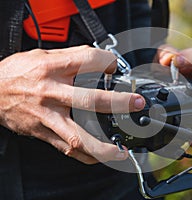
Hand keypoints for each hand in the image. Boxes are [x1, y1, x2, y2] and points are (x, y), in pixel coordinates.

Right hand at [0, 45, 144, 163]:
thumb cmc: (18, 73)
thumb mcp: (43, 55)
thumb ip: (73, 56)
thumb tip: (99, 58)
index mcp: (53, 68)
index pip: (90, 60)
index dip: (109, 62)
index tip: (116, 68)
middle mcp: (52, 93)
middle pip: (90, 100)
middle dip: (119, 103)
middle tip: (136, 104)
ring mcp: (48, 116)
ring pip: (78, 135)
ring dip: (103, 146)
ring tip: (121, 151)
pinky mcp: (43, 132)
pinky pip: (67, 148)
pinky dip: (86, 156)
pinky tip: (100, 157)